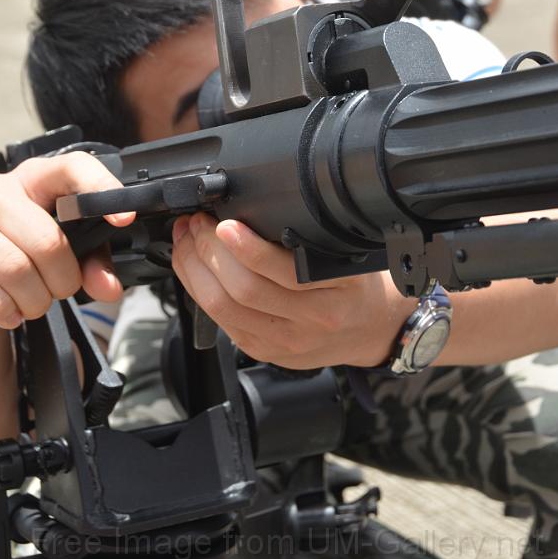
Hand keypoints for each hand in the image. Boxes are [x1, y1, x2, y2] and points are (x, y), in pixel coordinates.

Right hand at [0, 153, 133, 329]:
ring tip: (34, 303)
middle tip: (61, 291)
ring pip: (14, 267)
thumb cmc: (18, 248)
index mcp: (33, 178)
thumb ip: (92, 260)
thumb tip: (109, 288)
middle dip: (63, 280)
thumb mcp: (60, 246)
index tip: (124, 218)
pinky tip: (9, 312)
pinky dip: (2, 307)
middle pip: (46, 240)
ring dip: (34, 300)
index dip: (101, 189)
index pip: (72, 167)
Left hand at [171, 213, 415, 368]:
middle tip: (197, 222)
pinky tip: (192, 267)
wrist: (371, 328)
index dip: (247, 248)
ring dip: (195, 269)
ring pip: (223, 308)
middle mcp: (311, 320)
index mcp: (337, 290)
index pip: (285, 273)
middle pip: (244, 289)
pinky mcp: (264, 351)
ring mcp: (285, 341)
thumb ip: (311, 236)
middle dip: (208, 250)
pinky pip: (220, 321)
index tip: (225, 223)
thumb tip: (255, 208)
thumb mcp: (350, 253)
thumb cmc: (358, 283)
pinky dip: (198, 290)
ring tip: (186, 239)